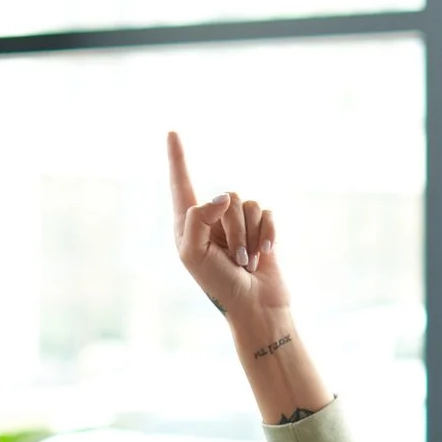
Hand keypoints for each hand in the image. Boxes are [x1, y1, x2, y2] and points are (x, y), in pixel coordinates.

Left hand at [168, 131, 289, 334]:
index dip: (177, 158)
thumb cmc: (219, 287)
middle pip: (227, 197)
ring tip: (248, 262)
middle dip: (236, 230)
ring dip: (252, 236)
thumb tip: (222, 196)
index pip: (181, 185)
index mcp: (188, 225)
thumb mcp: (194, 255)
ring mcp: (238, 224)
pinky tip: (266, 255)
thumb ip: (197, 219)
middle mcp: (212, 220)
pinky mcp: (262, 229)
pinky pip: (268, 213)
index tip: (171, 132)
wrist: (255, 309)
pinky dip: (269, 235)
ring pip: (249, 204)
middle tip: (236, 260)